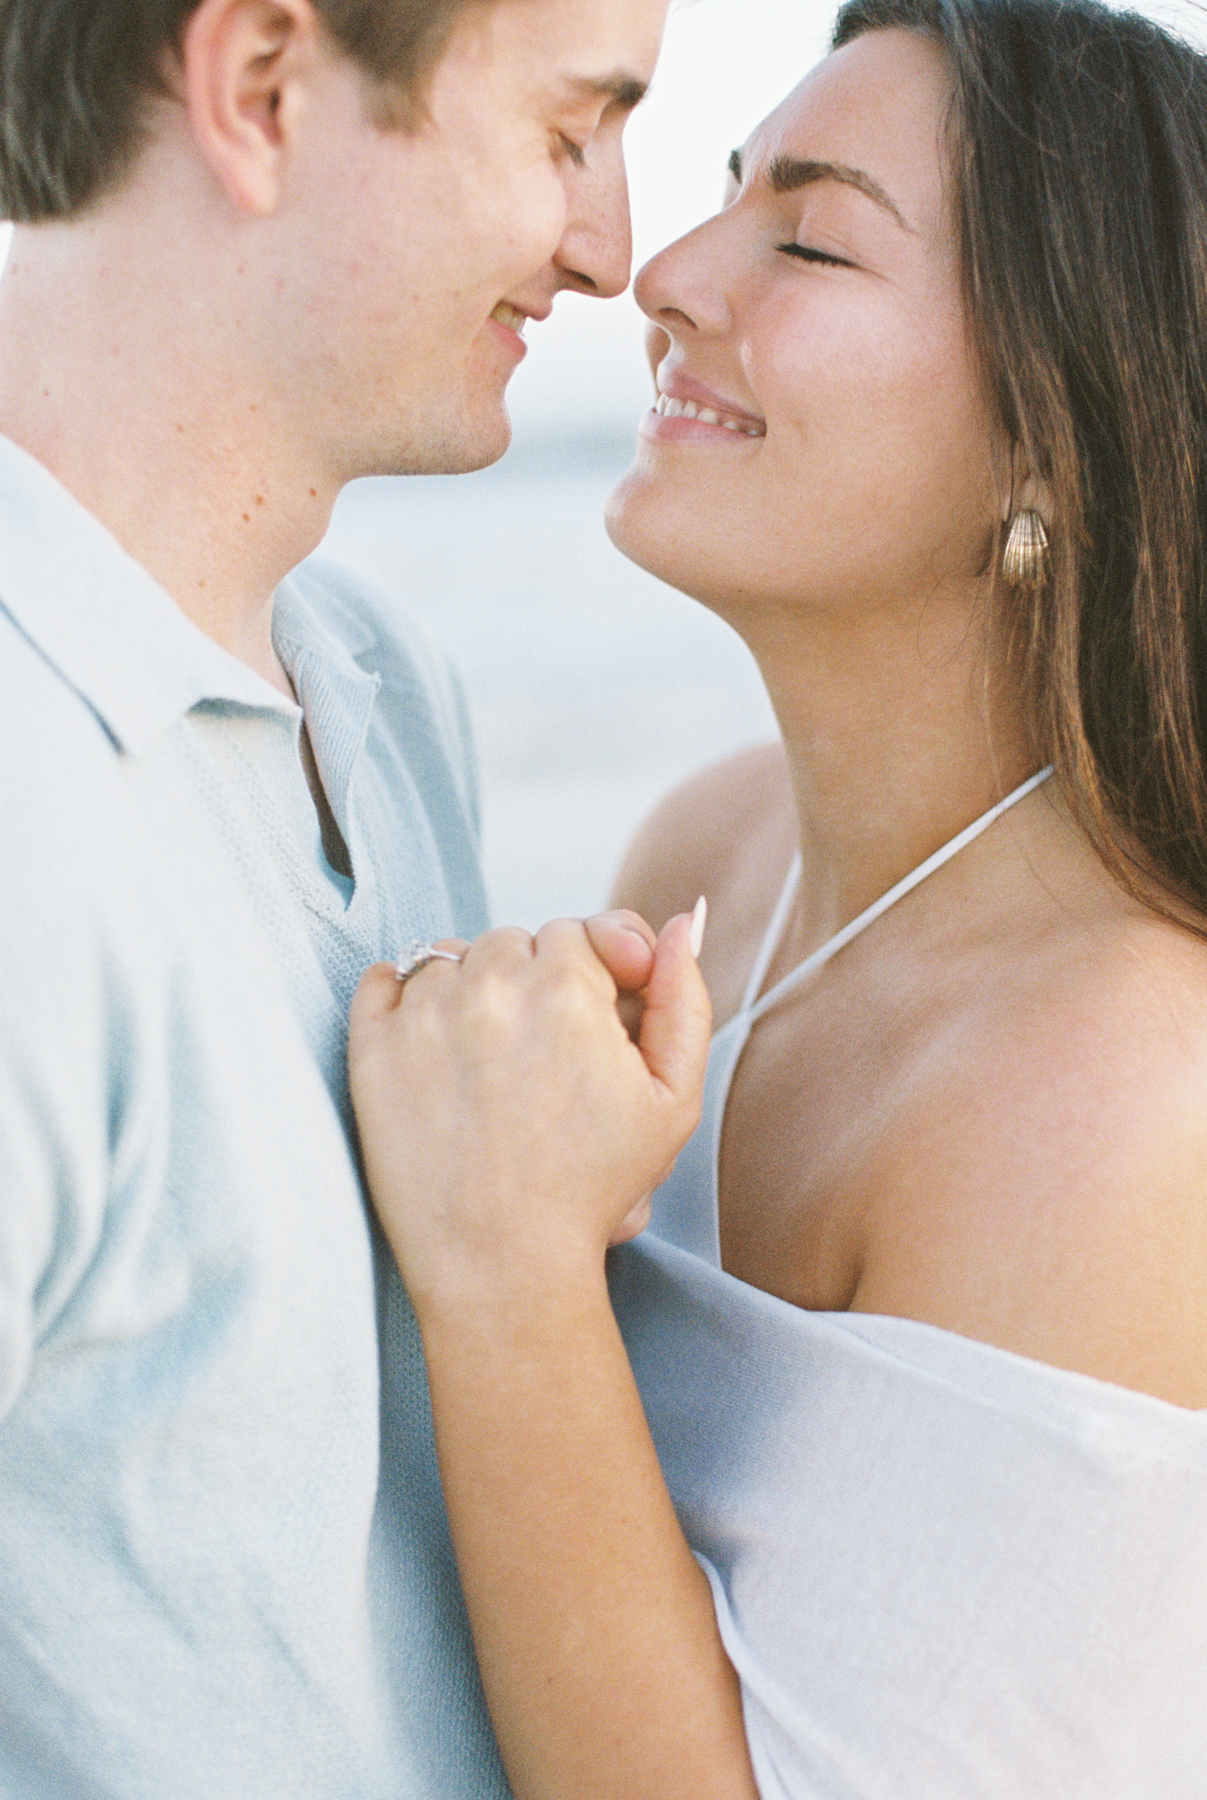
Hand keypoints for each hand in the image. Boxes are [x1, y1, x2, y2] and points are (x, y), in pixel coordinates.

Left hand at [349, 913, 710, 1310]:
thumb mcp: (674, 1097)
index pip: (581, 932)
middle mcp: (491, 984)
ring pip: (453, 957)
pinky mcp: (372, 1048)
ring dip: (473, 990)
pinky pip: (382, 980)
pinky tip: (431, 1043)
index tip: (594, 1019)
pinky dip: (402, 996)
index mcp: (568, 985)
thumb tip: (687, 921)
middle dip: (534, 983)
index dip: (595, 974)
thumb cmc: (591, 1188)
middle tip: (545, 1056)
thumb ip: (685, 998)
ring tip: (491, 1060)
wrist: (502, 1265)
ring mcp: (423, 1014)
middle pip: (516, 942)